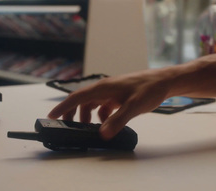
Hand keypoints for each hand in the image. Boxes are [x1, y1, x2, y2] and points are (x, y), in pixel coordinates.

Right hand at [48, 69, 174, 139]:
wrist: (164, 81)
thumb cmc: (149, 88)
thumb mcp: (133, 106)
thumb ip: (118, 120)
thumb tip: (103, 134)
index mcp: (103, 87)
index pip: (76, 97)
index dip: (62, 106)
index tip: (52, 116)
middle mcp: (104, 88)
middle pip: (81, 100)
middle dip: (72, 113)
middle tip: (66, 125)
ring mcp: (110, 92)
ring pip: (91, 104)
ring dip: (86, 116)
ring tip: (86, 128)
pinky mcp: (117, 96)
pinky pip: (103, 107)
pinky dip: (100, 116)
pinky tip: (106, 124)